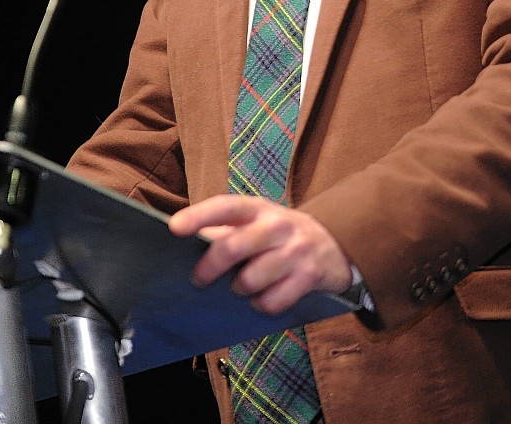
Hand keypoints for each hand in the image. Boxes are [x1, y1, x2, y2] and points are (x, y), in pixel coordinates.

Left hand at [169, 194, 351, 313]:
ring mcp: (296, 250)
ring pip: (250, 280)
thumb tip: (183, 246)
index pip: (226, 207)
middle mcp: (278, 225)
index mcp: (258, 209)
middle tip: (200, 280)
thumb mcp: (256, 222)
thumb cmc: (280, 235)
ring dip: (239, 290)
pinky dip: (262, 304)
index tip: (175, 228)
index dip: (199, 216)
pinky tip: (265, 297)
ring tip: (243, 286)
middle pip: (233, 246)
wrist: (335, 244)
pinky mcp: (310, 276)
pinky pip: (272, 301)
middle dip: (209, 269)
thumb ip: (224, 231)